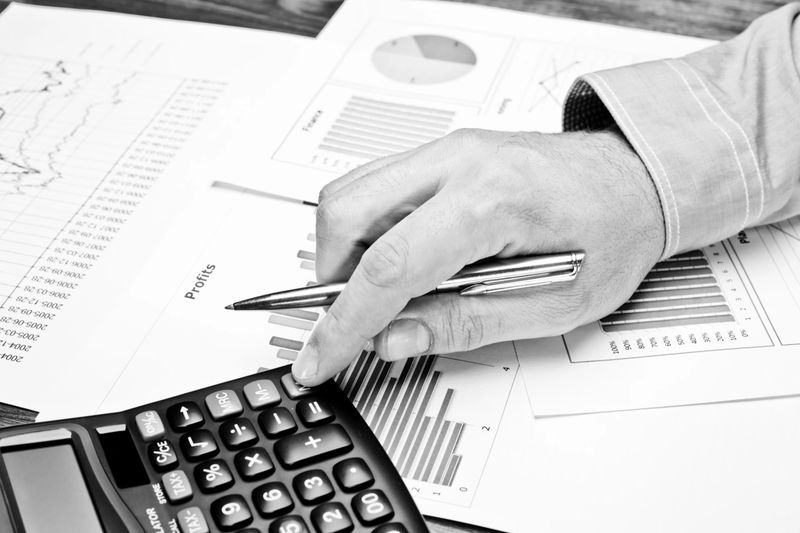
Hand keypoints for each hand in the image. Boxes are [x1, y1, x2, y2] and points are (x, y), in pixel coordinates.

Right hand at [291, 128, 663, 385]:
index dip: (342, 323)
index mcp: (492, 201)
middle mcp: (459, 161)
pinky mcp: (442, 153)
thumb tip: (394, 338)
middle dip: (331, 279)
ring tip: (382, 292)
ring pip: (351, 193)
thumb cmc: (612, 233)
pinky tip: (397, 258)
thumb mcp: (551, 304)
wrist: (636, 180)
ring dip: (344, 252)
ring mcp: (447, 150)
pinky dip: (364, 229)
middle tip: (354, 321)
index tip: (319, 357)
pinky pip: (374, 184)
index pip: (388, 267)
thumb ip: (463, 323)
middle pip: (347, 213)